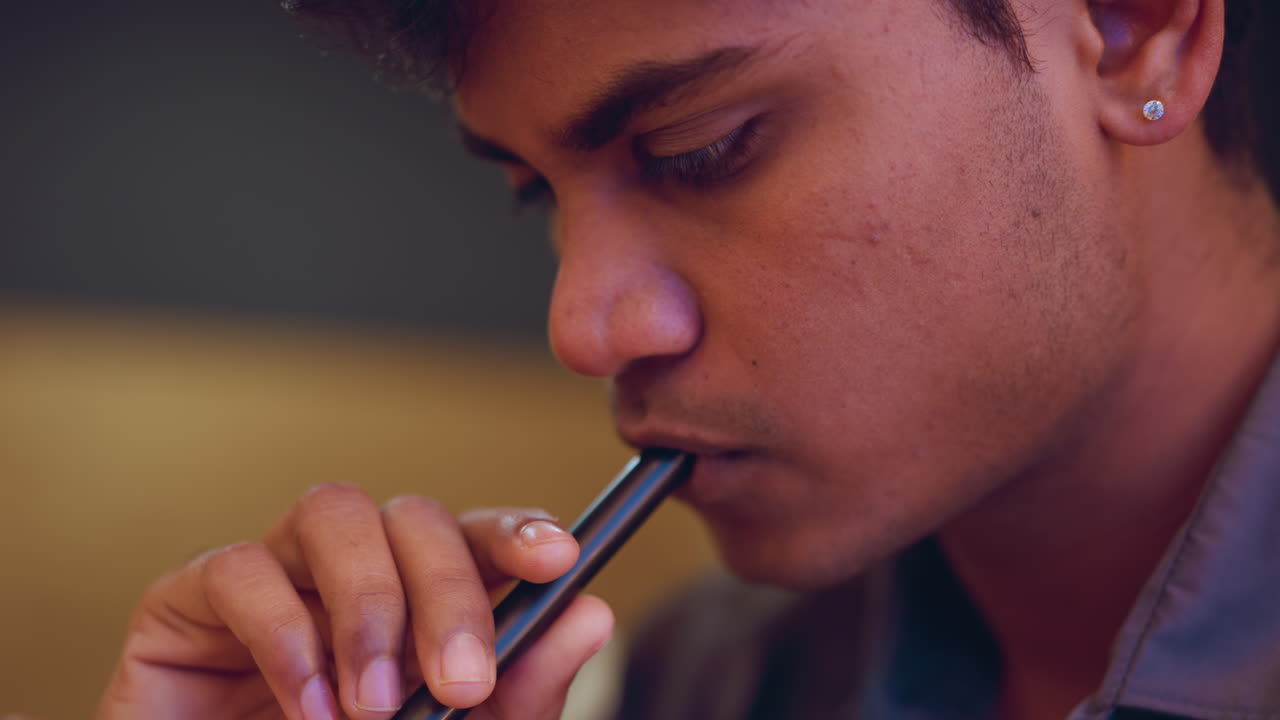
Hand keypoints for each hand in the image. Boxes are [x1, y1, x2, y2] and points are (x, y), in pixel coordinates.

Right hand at [97, 484, 613, 719]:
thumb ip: (519, 692)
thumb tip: (592, 615)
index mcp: (416, 600)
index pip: (475, 535)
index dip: (517, 533)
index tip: (558, 559)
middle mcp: (352, 574)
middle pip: (413, 517)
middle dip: (449, 591)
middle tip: (461, 684)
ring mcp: (275, 577)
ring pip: (333, 511)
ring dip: (369, 605)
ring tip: (375, 707)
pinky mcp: (189, 600)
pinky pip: (238, 569)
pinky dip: (285, 637)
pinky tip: (308, 709)